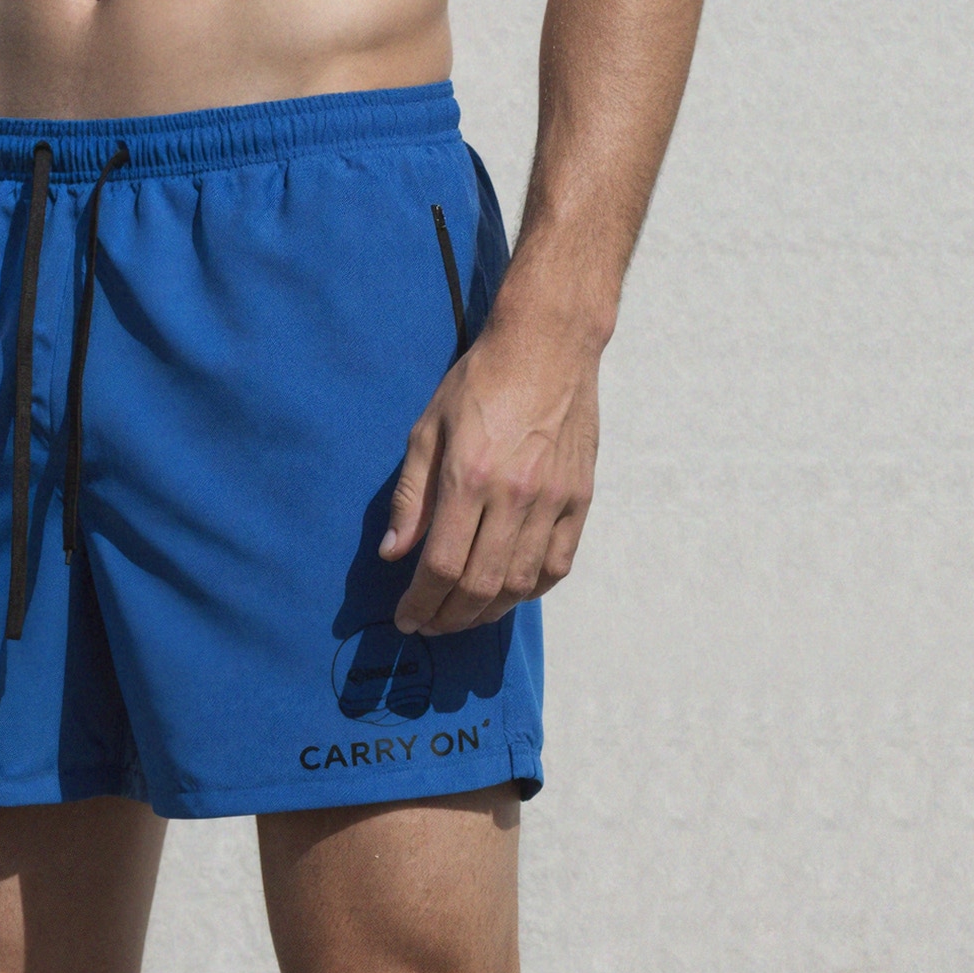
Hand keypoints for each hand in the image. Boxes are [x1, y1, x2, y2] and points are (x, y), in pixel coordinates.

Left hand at [381, 295, 600, 634]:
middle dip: (449, 617)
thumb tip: (394, 553)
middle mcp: (514, 497)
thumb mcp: (427, 429)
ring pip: (521, 585)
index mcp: (469, 477)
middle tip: (430, 624)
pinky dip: (532, 591)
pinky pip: (558, 566)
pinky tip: (509, 593)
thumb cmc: (478, 383)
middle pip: (481, 586)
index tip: (405, 618)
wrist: (546, 348)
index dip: (420, 602)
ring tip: (463, 614)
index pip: (441, 565)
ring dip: (488, 612)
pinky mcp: (580, 500)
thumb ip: (410, 496)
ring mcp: (553, 502)